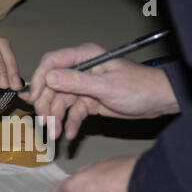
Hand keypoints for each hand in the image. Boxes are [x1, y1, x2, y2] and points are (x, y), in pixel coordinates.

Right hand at [19, 43, 178, 139]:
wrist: (158, 102)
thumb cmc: (138, 87)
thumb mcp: (106, 86)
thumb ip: (76, 82)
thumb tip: (49, 77)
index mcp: (85, 57)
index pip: (52, 62)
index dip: (39, 79)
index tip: (33, 98)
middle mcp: (80, 70)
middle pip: (52, 85)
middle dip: (47, 104)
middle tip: (45, 123)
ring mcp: (83, 87)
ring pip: (61, 102)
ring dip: (56, 118)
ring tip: (56, 134)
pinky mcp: (88, 102)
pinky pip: (73, 113)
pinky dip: (71, 123)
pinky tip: (70, 134)